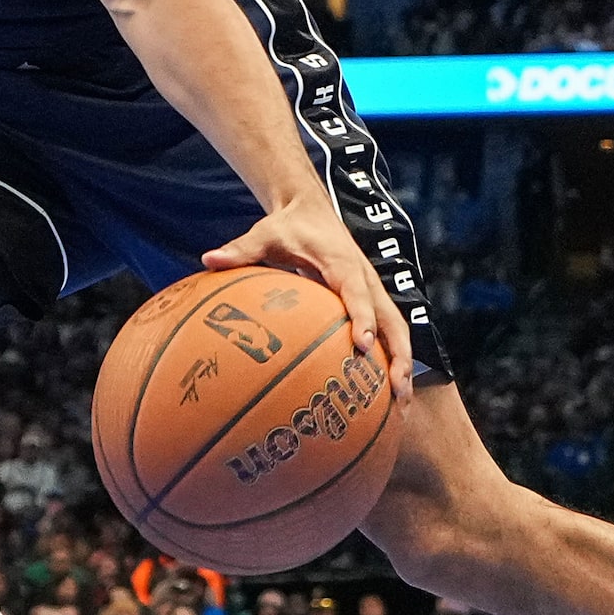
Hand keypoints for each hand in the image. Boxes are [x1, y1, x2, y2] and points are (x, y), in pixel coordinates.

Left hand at [203, 193, 414, 404]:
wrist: (311, 210)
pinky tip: (387, 392)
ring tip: (403, 404)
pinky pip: (387, 330)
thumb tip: (209, 259)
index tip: (363, 346)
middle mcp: (365, 278)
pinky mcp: (370, 299)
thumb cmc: (288, 226)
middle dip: (399, 354)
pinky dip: (393, 358)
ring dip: (404, 363)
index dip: (363, 318)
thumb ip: (241, 249)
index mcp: (342, 263)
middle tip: (397, 389)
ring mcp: (371, 290)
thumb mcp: (263, 234)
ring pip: (396, 328)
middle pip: (392, 319)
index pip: (357, 292)